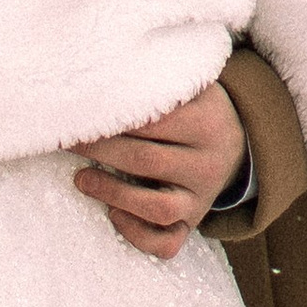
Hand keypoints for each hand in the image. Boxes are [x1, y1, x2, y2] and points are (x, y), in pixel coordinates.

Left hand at [73, 81, 251, 260]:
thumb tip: (107, 63)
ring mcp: (201, 198)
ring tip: (81, 179)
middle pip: (146, 160)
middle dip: (100, 149)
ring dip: (112, 193)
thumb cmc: (197, 110)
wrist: (238, 145)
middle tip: (68, 140)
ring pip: (157, 207)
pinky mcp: (192, 224)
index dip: (114, 116)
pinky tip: (113, 214)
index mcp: (207, 123)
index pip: (155, 120)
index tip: (82, 109)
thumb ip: (161, 77)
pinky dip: (137, 234)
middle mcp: (208, 163)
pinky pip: (167, 242)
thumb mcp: (192, 86)